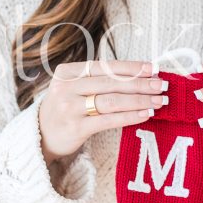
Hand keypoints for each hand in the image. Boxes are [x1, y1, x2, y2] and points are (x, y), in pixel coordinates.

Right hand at [39, 60, 168, 166]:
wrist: (40, 136)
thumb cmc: (66, 108)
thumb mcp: (74, 87)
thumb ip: (100, 79)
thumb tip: (140, 74)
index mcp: (67, 72)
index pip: (105, 66)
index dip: (131, 67)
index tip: (153, 68)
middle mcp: (66, 87)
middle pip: (111, 83)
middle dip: (141, 83)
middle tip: (162, 84)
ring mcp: (70, 108)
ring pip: (112, 100)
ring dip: (140, 100)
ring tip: (159, 100)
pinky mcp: (76, 128)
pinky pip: (109, 120)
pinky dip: (130, 116)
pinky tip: (146, 114)